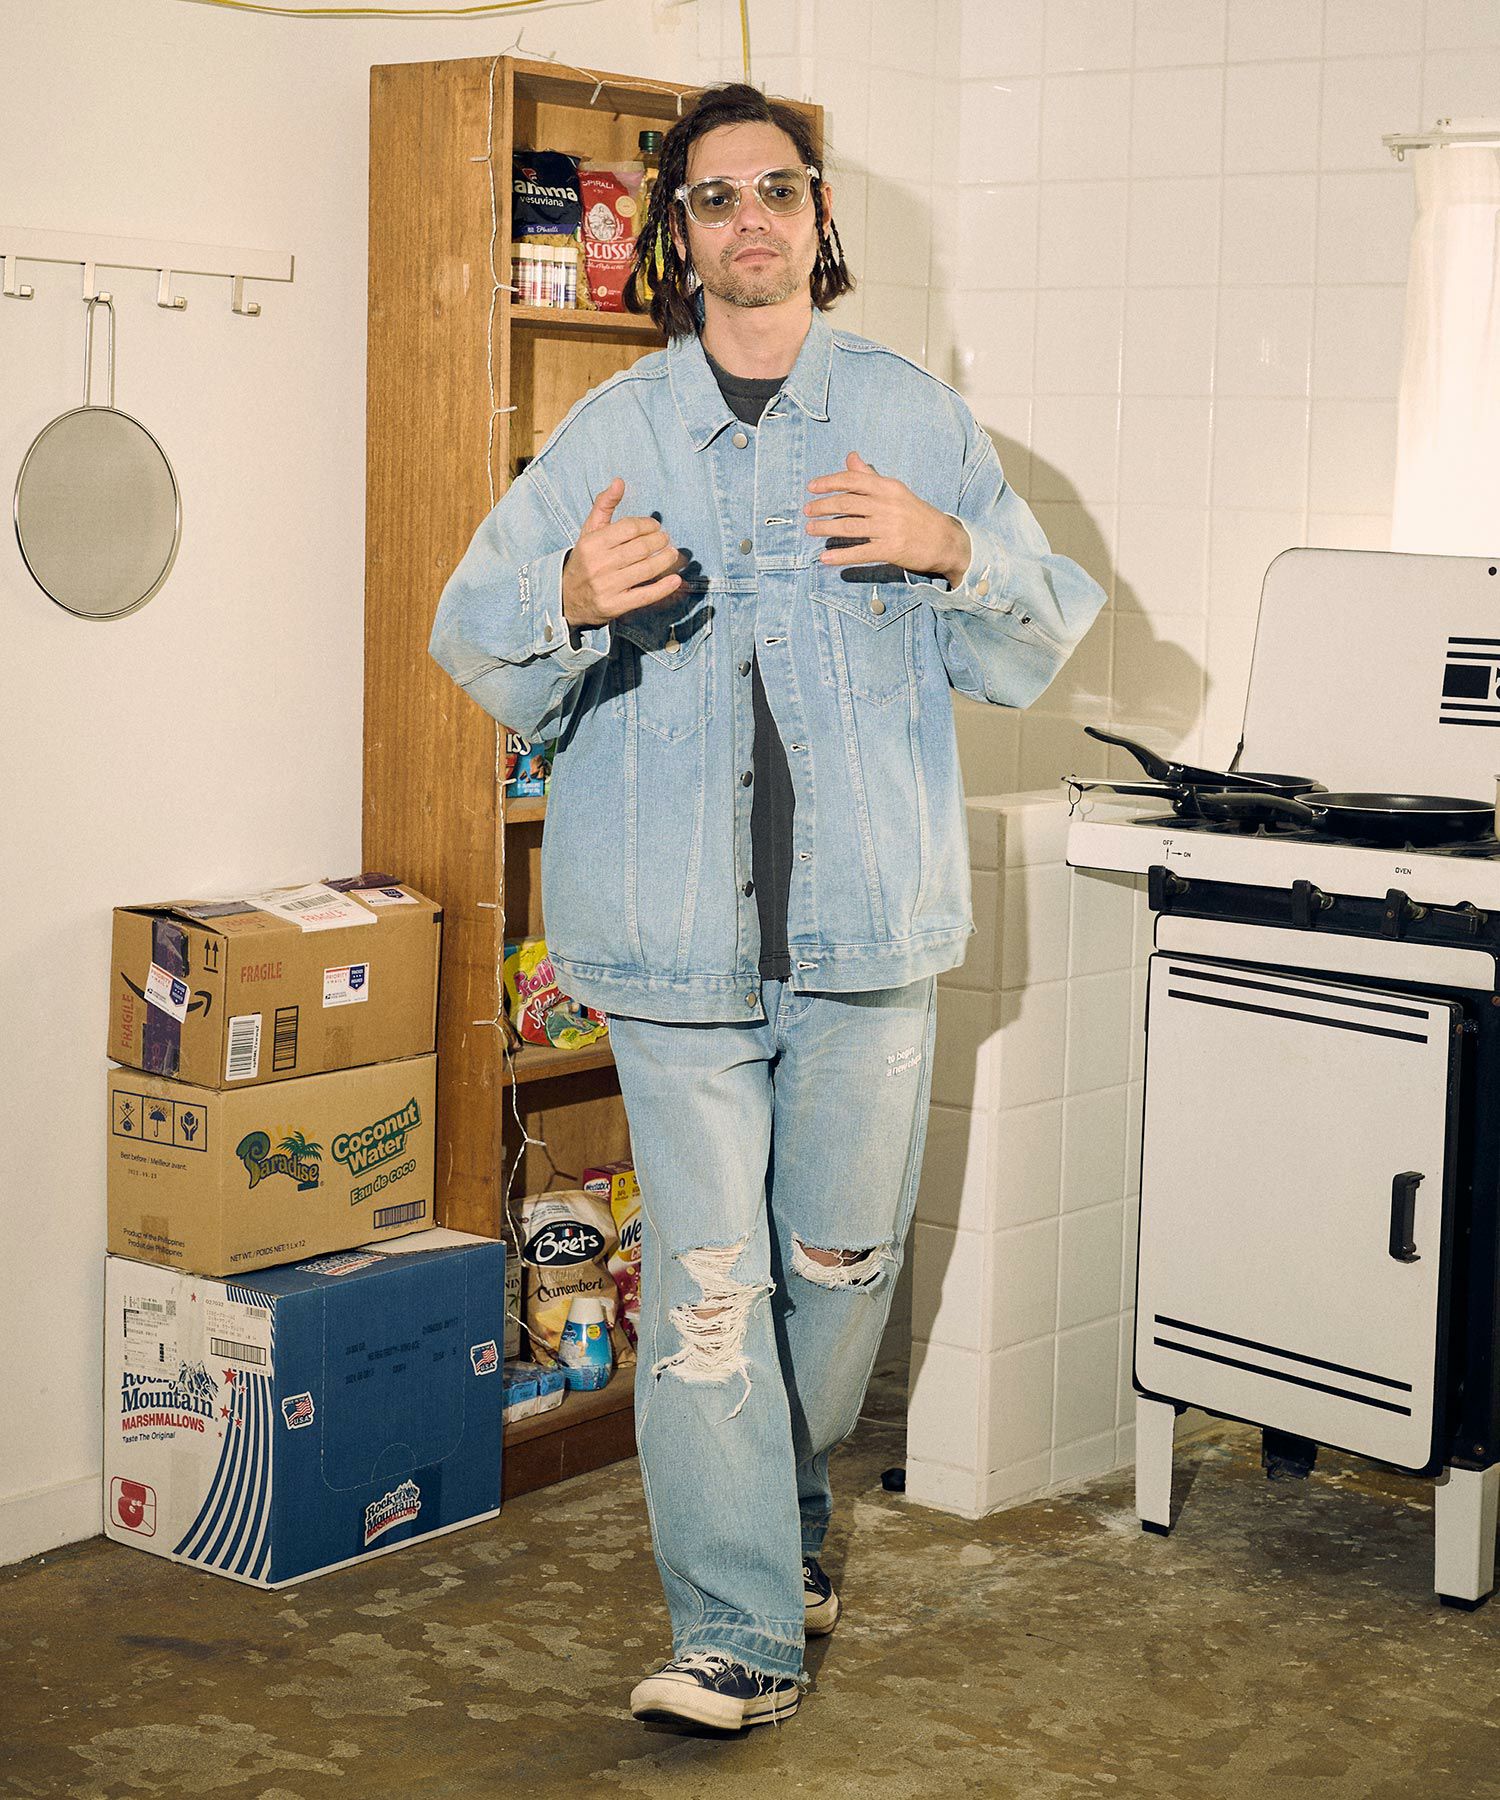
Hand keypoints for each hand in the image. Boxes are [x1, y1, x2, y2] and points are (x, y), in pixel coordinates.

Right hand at [561, 478, 686, 632]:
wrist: (567, 598)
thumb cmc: (585, 560)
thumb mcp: (589, 531)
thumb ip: (604, 505)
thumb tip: (619, 482)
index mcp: (592, 543)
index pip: (629, 528)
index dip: (648, 525)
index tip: (656, 527)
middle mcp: (599, 564)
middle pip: (640, 548)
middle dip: (660, 541)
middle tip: (667, 539)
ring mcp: (607, 587)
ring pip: (646, 570)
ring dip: (665, 560)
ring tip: (673, 554)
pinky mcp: (615, 606)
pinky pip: (644, 595)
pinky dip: (663, 588)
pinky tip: (675, 580)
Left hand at [805, 452, 970, 585]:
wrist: (945, 540)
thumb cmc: (916, 514)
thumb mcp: (895, 491)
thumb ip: (870, 476)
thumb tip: (850, 456)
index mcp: (888, 487)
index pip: (853, 479)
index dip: (829, 482)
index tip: (811, 487)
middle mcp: (887, 505)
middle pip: (846, 503)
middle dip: (822, 506)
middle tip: (807, 511)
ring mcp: (889, 528)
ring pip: (849, 527)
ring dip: (825, 529)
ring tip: (810, 530)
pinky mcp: (891, 549)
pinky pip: (860, 552)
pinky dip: (840, 556)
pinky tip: (824, 558)